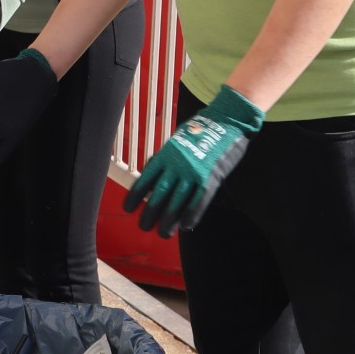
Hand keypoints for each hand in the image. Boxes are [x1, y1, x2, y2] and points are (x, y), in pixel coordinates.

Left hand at [124, 85, 264, 237]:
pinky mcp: (210, 178)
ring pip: (177, 202)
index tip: (128, 208)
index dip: (135, 196)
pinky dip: (190, 216)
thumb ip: (165, 158)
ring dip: (168, 220)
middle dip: (150, 214)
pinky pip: (198, 202)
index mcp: (166, 154)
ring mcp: (194, 172)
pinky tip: (184, 226)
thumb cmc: (200, 130)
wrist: (226, 121)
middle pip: (159, 195)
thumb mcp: (176, 140)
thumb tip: (150, 172)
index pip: (145, 179)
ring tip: (163, 233)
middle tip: (144, 226)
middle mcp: (177, 165)